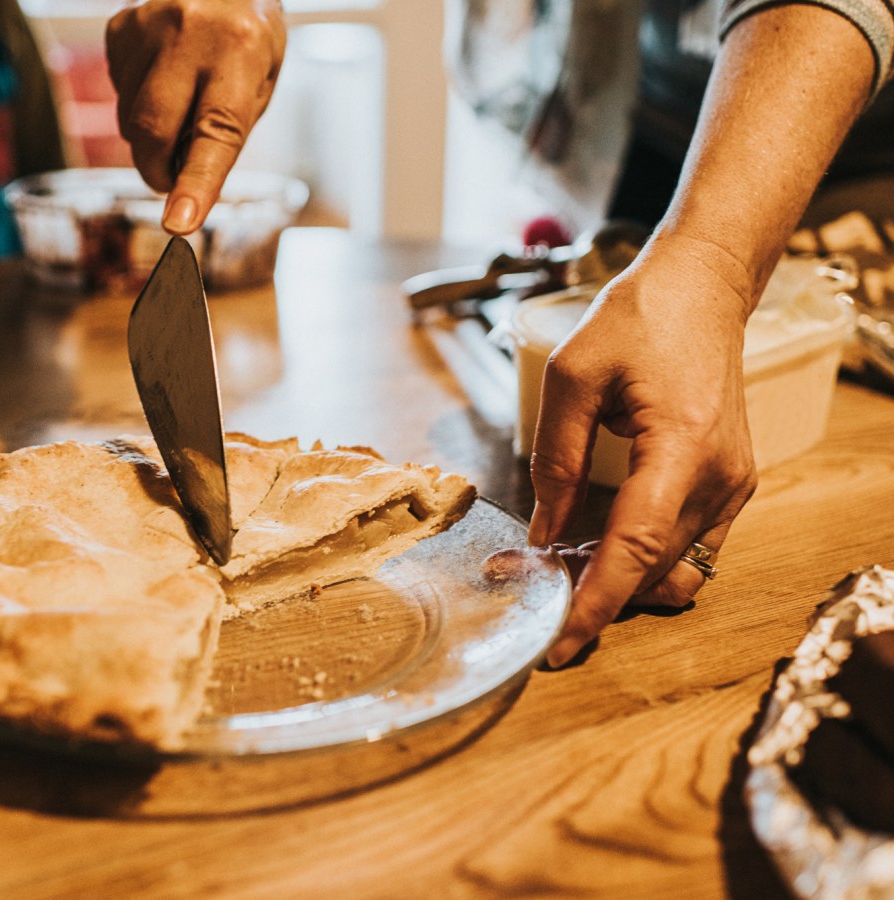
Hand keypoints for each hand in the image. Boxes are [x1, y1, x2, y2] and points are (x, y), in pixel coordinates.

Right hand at [105, 0, 285, 233]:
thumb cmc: (248, 35)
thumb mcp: (261, 82)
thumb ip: (227, 132)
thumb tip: (182, 186)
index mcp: (239, 49)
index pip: (214, 133)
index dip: (195, 184)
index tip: (179, 225)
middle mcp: (188, 34)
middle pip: (152, 132)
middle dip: (158, 173)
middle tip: (171, 179)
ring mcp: (146, 28)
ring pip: (129, 120)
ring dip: (152, 137)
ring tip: (181, 107)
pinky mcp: (119, 29)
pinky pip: (118, 93)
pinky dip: (138, 103)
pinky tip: (163, 79)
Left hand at [528, 232, 758, 666]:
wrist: (701, 289)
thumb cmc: (638, 318)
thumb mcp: (572, 377)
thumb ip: (555, 460)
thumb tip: (543, 534)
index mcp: (681, 445)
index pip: (635, 549)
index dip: (594, 603)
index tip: (558, 645)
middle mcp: (720, 476)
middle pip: (652, 569)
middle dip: (587, 589)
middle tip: (521, 577)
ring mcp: (733, 484)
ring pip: (671, 568)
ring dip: (613, 577)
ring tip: (555, 556)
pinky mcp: (731, 484)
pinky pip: (689, 547)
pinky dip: (641, 558)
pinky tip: (593, 539)